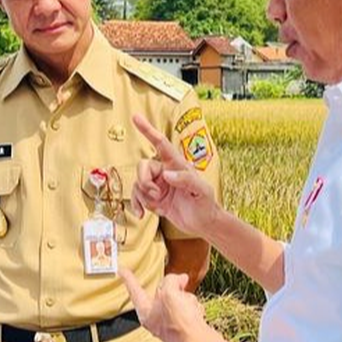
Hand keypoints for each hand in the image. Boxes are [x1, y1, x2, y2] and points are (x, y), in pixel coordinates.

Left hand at [120, 267, 206, 341]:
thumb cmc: (179, 321)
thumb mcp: (170, 292)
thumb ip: (170, 281)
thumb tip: (178, 280)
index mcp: (145, 312)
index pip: (135, 291)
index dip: (129, 279)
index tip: (122, 271)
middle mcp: (155, 320)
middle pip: (161, 294)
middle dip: (173, 287)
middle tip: (181, 281)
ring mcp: (170, 325)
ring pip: (177, 300)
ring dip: (186, 298)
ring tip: (189, 306)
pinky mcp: (183, 327)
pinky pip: (188, 309)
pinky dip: (192, 308)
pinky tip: (195, 313)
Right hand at [132, 113, 217, 236]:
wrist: (203, 224)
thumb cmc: (206, 204)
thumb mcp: (202, 191)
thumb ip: (186, 179)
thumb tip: (167, 174)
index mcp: (177, 164)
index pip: (160, 144)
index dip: (148, 130)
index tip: (135, 117)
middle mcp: (165, 171)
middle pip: (143, 166)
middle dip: (144, 181)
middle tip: (156, 195)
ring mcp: (158, 185)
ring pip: (138, 183)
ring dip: (142, 196)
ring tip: (156, 206)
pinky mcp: (153, 198)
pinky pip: (136, 196)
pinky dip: (136, 205)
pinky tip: (141, 214)